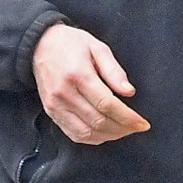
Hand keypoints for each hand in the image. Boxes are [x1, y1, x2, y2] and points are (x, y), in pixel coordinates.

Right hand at [32, 24, 150, 144]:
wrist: (40, 45)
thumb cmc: (72, 44)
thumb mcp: (97, 47)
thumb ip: (114, 70)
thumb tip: (129, 92)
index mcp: (78, 74)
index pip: (107, 104)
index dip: (127, 117)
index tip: (142, 122)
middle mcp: (64, 93)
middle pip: (98, 121)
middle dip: (122, 128)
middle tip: (136, 126)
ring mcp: (55, 105)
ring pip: (86, 133)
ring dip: (109, 136)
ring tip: (124, 130)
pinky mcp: (51, 112)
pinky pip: (74, 134)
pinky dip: (93, 138)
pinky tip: (106, 132)